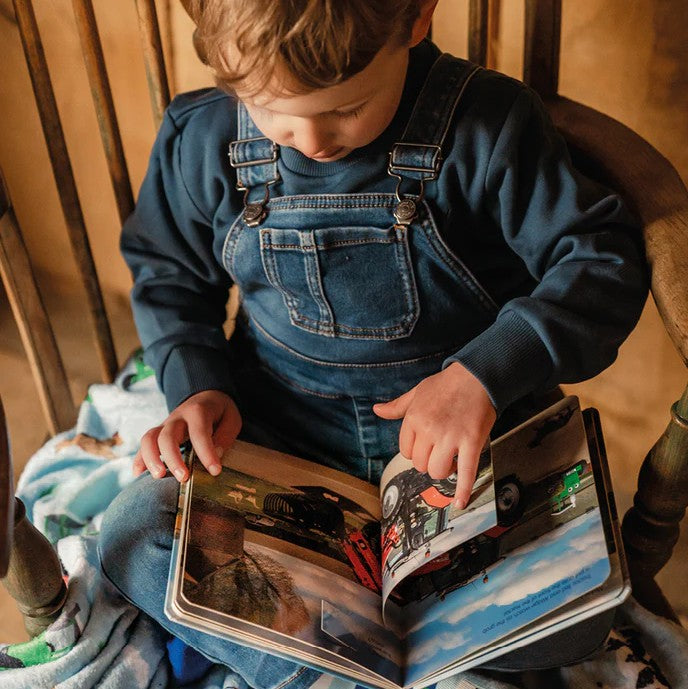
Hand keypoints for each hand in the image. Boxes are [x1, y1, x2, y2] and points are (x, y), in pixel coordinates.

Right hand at [133, 390, 241, 482]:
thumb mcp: (231, 418)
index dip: (206, 453)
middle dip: (173, 458)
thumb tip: (216, 455)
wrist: (204, 396)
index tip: (215, 471)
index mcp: (198, 411)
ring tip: (159, 477)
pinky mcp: (158, 433)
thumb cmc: (219, 412)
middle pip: (167, 436)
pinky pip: (143, 445)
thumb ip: (225, 435)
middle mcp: (177, 417)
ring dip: (151, 459)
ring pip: (149, 438)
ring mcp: (165, 425)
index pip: (199, 433)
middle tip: (184, 478)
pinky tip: (138, 475)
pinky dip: (139, 459)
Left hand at [373, 363, 495, 507]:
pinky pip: (466, 472)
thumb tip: (377, 410)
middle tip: (440, 452)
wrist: (476, 376)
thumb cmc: (446, 384)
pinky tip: (460, 503)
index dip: (416, 451)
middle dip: (429, 462)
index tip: (426, 446)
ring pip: (438, 471)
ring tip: (451, 461)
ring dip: (443, 471)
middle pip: (420, 464)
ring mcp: (451, 438)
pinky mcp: (471, 442)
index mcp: (414, 419)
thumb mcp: (417, 392)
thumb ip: (397, 406)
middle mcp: (429, 430)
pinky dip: (463, 490)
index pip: (406, 451)